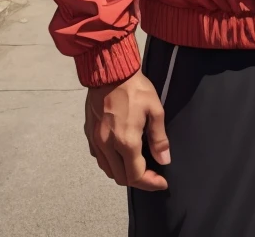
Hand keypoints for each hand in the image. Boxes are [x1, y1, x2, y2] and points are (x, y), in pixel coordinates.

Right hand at [84, 71, 169, 189]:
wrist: (110, 72)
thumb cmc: (135, 89)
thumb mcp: (155, 110)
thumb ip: (159, 138)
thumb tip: (164, 160)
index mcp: (125, 142)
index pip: (136, 176)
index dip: (150, 183)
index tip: (162, 182)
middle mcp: (107, 146)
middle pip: (121, 178)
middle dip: (138, 180)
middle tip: (152, 173)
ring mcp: (96, 141)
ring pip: (108, 170)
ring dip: (123, 173)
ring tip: (137, 165)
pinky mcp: (89, 134)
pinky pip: (99, 158)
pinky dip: (111, 163)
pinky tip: (120, 154)